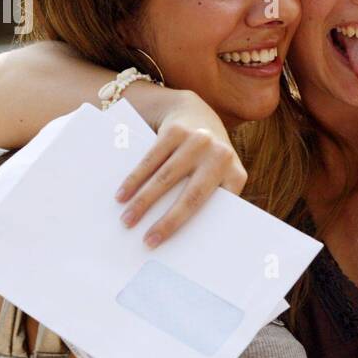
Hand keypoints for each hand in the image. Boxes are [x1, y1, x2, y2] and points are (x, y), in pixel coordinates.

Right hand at [114, 90, 246, 247]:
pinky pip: (151, 160)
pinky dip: (134, 180)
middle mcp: (220, 156)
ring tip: (127, 221)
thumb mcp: (217, 175)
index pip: (216, 209)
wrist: (195, 111)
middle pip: (191, 197)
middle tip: (148, 241)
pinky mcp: (176, 131)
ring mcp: (198, 141)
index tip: (181, 246)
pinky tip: (122, 195)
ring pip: (165, 179)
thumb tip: (188, 240)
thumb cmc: (205, 157)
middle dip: (167, 222)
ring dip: (143, 203)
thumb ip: (210, 199)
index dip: (201, 228)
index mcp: (235, 174)